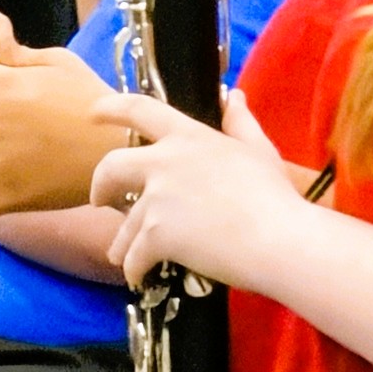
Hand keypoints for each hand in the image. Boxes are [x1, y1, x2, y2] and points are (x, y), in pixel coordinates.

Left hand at [91, 89, 303, 293]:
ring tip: (124, 255)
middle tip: (100, 200)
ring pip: (125, 222)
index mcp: (188, 136)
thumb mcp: (258, 149)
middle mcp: (165, 161)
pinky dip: (134, 268)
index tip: (93, 112)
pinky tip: (138, 276)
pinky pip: (134, 255)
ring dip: (122, 242)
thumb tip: (233, 95)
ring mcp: (158, 198)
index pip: (140, 109)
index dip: (111, 107)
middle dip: (100, 185)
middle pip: (111, 166)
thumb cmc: (275, 196)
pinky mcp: (158, 234)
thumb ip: (240, 121)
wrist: (280, 240)